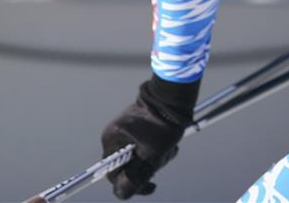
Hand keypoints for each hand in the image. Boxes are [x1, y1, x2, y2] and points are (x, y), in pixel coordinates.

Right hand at [101, 76, 198, 199]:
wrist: (176, 96)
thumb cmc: (162, 124)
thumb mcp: (150, 155)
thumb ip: (135, 177)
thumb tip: (121, 194)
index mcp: (112, 139)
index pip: (113, 173)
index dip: (130, 184)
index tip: (150, 186)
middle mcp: (116, 134)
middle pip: (129, 165)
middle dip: (148, 166)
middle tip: (162, 159)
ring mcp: (129, 130)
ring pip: (140, 156)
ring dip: (156, 158)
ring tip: (169, 148)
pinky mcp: (141, 127)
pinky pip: (147, 146)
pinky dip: (159, 149)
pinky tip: (170, 143)